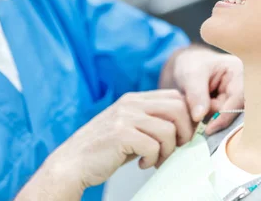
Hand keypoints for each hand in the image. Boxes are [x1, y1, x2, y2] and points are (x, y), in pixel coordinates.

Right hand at [36, 89, 193, 194]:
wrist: (72, 163)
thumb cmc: (103, 149)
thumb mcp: (128, 127)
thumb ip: (150, 122)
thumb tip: (184, 127)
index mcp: (134, 99)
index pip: (175, 96)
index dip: (187, 117)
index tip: (184, 136)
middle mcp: (130, 103)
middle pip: (178, 108)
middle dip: (184, 132)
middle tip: (176, 149)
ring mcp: (125, 117)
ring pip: (168, 129)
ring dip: (168, 150)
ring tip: (155, 159)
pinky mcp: (121, 134)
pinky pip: (154, 146)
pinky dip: (153, 159)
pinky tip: (142, 164)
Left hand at [172, 47, 243, 133]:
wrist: (188, 64)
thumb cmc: (192, 63)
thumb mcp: (191, 75)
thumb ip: (196, 94)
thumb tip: (199, 117)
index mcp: (238, 72)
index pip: (238, 98)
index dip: (225, 115)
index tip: (209, 129)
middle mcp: (242, 85)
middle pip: (233, 110)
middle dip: (214, 115)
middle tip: (195, 111)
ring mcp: (236, 96)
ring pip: (226, 116)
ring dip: (209, 116)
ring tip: (194, 105)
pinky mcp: (229, 104)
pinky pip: (222, 117)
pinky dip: (208, 117)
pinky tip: (198, 109)